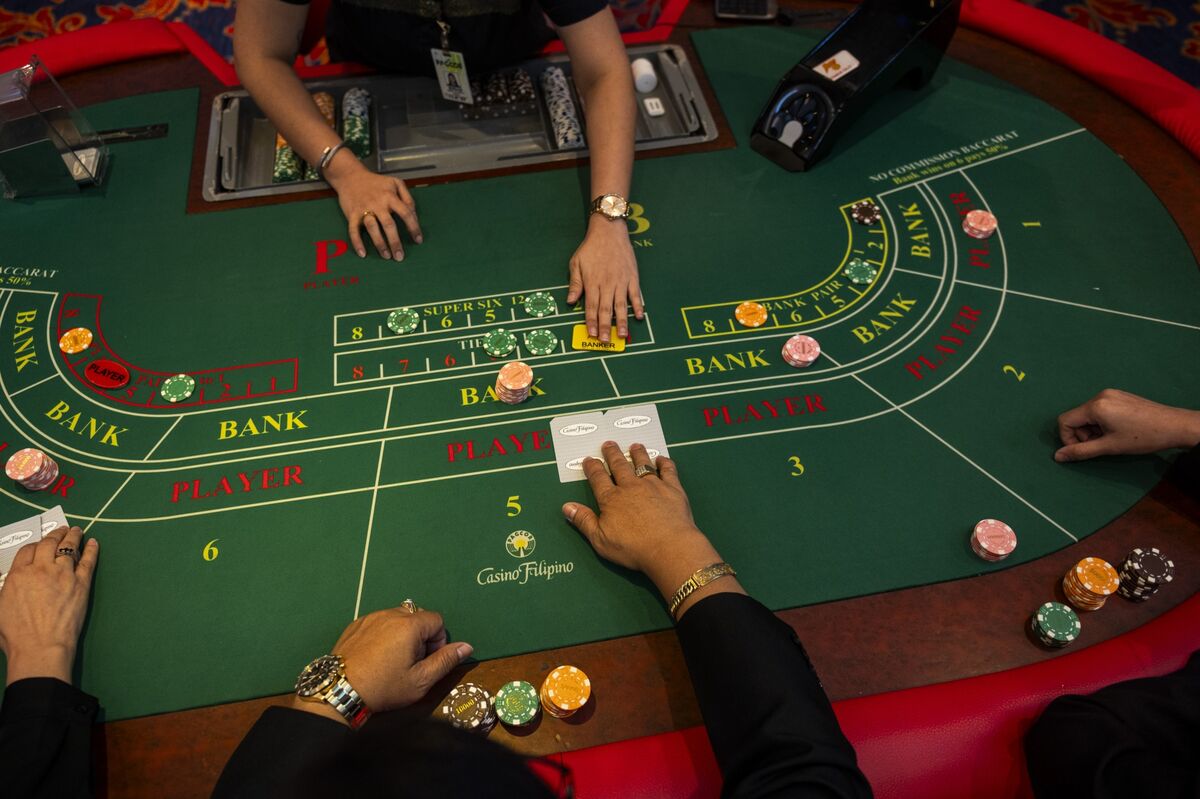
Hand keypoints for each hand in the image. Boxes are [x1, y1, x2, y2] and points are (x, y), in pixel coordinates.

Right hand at [0, 526, 98, 685]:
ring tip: (77, 531)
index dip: (35, 545)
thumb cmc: (16, 635)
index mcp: (18, 575)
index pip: (28, 550)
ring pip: (69, 548)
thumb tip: (15, 584)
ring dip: (73, 537)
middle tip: (63, 530)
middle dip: (56, 534)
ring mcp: (63, 574)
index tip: (41, 544)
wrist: (40, 646)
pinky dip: (91, 550)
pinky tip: (93, 543)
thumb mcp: (1, 607)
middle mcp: (41, 569)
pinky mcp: (81, 583)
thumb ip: (10, 590)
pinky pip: (88, 560)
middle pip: (49, 544)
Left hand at [295, 605, 471, 722]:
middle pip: (417, 617)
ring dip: (401, 633)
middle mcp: (390, 614)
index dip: (437, 641)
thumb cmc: (384, 687)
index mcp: (409, 625)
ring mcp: (371, 617)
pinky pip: (378, 622)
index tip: (426, 660)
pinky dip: (383, 633)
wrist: (340, 690)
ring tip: (392, 659)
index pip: (436, 620)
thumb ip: (445, 660)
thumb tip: (466, 646)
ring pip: (397, 618)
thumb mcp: (420, 680)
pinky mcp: (356, 624)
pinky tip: (375, 656)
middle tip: (410, 661)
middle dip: (420, 636)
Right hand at [326, 154, 422, 260]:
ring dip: (380, 244)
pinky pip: (353, 230)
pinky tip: (363, 254)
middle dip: (395, 242)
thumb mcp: (395, 183)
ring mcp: (364, 209)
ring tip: (387, 256)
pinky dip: (357, 242)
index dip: (414, 227)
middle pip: (389, 224)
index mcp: (390, 196)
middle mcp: (377, 203)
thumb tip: (414, 215)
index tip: (418, 240)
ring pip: (372, 228)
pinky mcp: (351, 214)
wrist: (350, 176)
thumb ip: (407, 198)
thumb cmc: (376, 183)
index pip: (405, 213)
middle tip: (400, 257)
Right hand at [562, 442, 732, 609]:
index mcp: (611, 499)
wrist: (669, 547)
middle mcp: (630, 487)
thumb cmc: (633, 548)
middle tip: (608, 444)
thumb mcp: (600, 539)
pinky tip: (662, 460)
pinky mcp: (673, 489)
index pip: (598, 478)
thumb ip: (584, 521)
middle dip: (612, 454)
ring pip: (643, 464)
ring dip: (638, 453)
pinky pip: (668, 470)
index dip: (592, 467)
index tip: (589, 460)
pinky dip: (664, 463)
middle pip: (619, 465)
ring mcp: (653, 485)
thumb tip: (567, 507)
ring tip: (635, 446)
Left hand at [567, 218, 643, 342]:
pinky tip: (639, 317)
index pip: (590, 307)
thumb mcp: (576, 263)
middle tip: (605, 341)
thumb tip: (570, 301)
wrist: (609, 231)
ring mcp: (621, 281)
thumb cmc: (591, 247)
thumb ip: (575, 283)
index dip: (591, 322)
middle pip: (605, 310)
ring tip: (622, 335)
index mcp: (592, 282)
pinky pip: (636, 294)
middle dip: (605, 327)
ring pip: (621, 305)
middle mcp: (607, 284)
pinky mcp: (632, 277)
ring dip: (621, 321)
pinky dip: (638, 306)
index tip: (592, 335)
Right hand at [1055, 389, 1199, 461]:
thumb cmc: (1142, 437)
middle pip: (1077, 417)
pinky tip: (1119, 429)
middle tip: (1101, 445)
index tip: (1083, 450)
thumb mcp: (1109, 447)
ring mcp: (1111, 393)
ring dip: (1093, 429)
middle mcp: (1100, 396)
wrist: (1175, 426)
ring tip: (1112, 438)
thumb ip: (1081, 451)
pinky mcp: (1120, 395)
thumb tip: (1058, 456)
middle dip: (1083, 434)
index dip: (1068, 438)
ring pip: (1089, 414)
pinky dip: (1102, 422)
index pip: (1065, 421)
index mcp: (1096, 406)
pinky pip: (1100, 409)